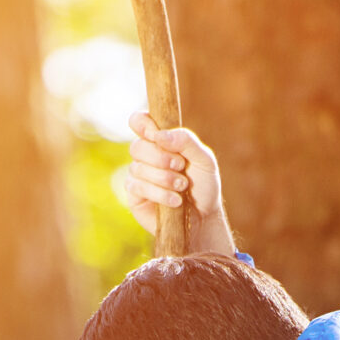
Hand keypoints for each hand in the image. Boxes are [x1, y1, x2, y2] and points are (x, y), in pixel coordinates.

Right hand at [119, 114, 239, 255]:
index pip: (140, 121)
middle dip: (160, 157)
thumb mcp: (204, 159)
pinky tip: (175, 201)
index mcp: (160, 141)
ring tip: (182, 187)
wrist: (204, 218)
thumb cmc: (203, 186)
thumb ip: (186, 141)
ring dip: (164, 178)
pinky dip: (160, 193)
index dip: (142, 123)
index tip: (155, 134)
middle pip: (137, 146)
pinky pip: (138, 187)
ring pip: (138, 168)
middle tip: (180, 166)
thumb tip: (160, 135)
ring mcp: (138, 175)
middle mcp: (145, 156)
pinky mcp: (134, 195)